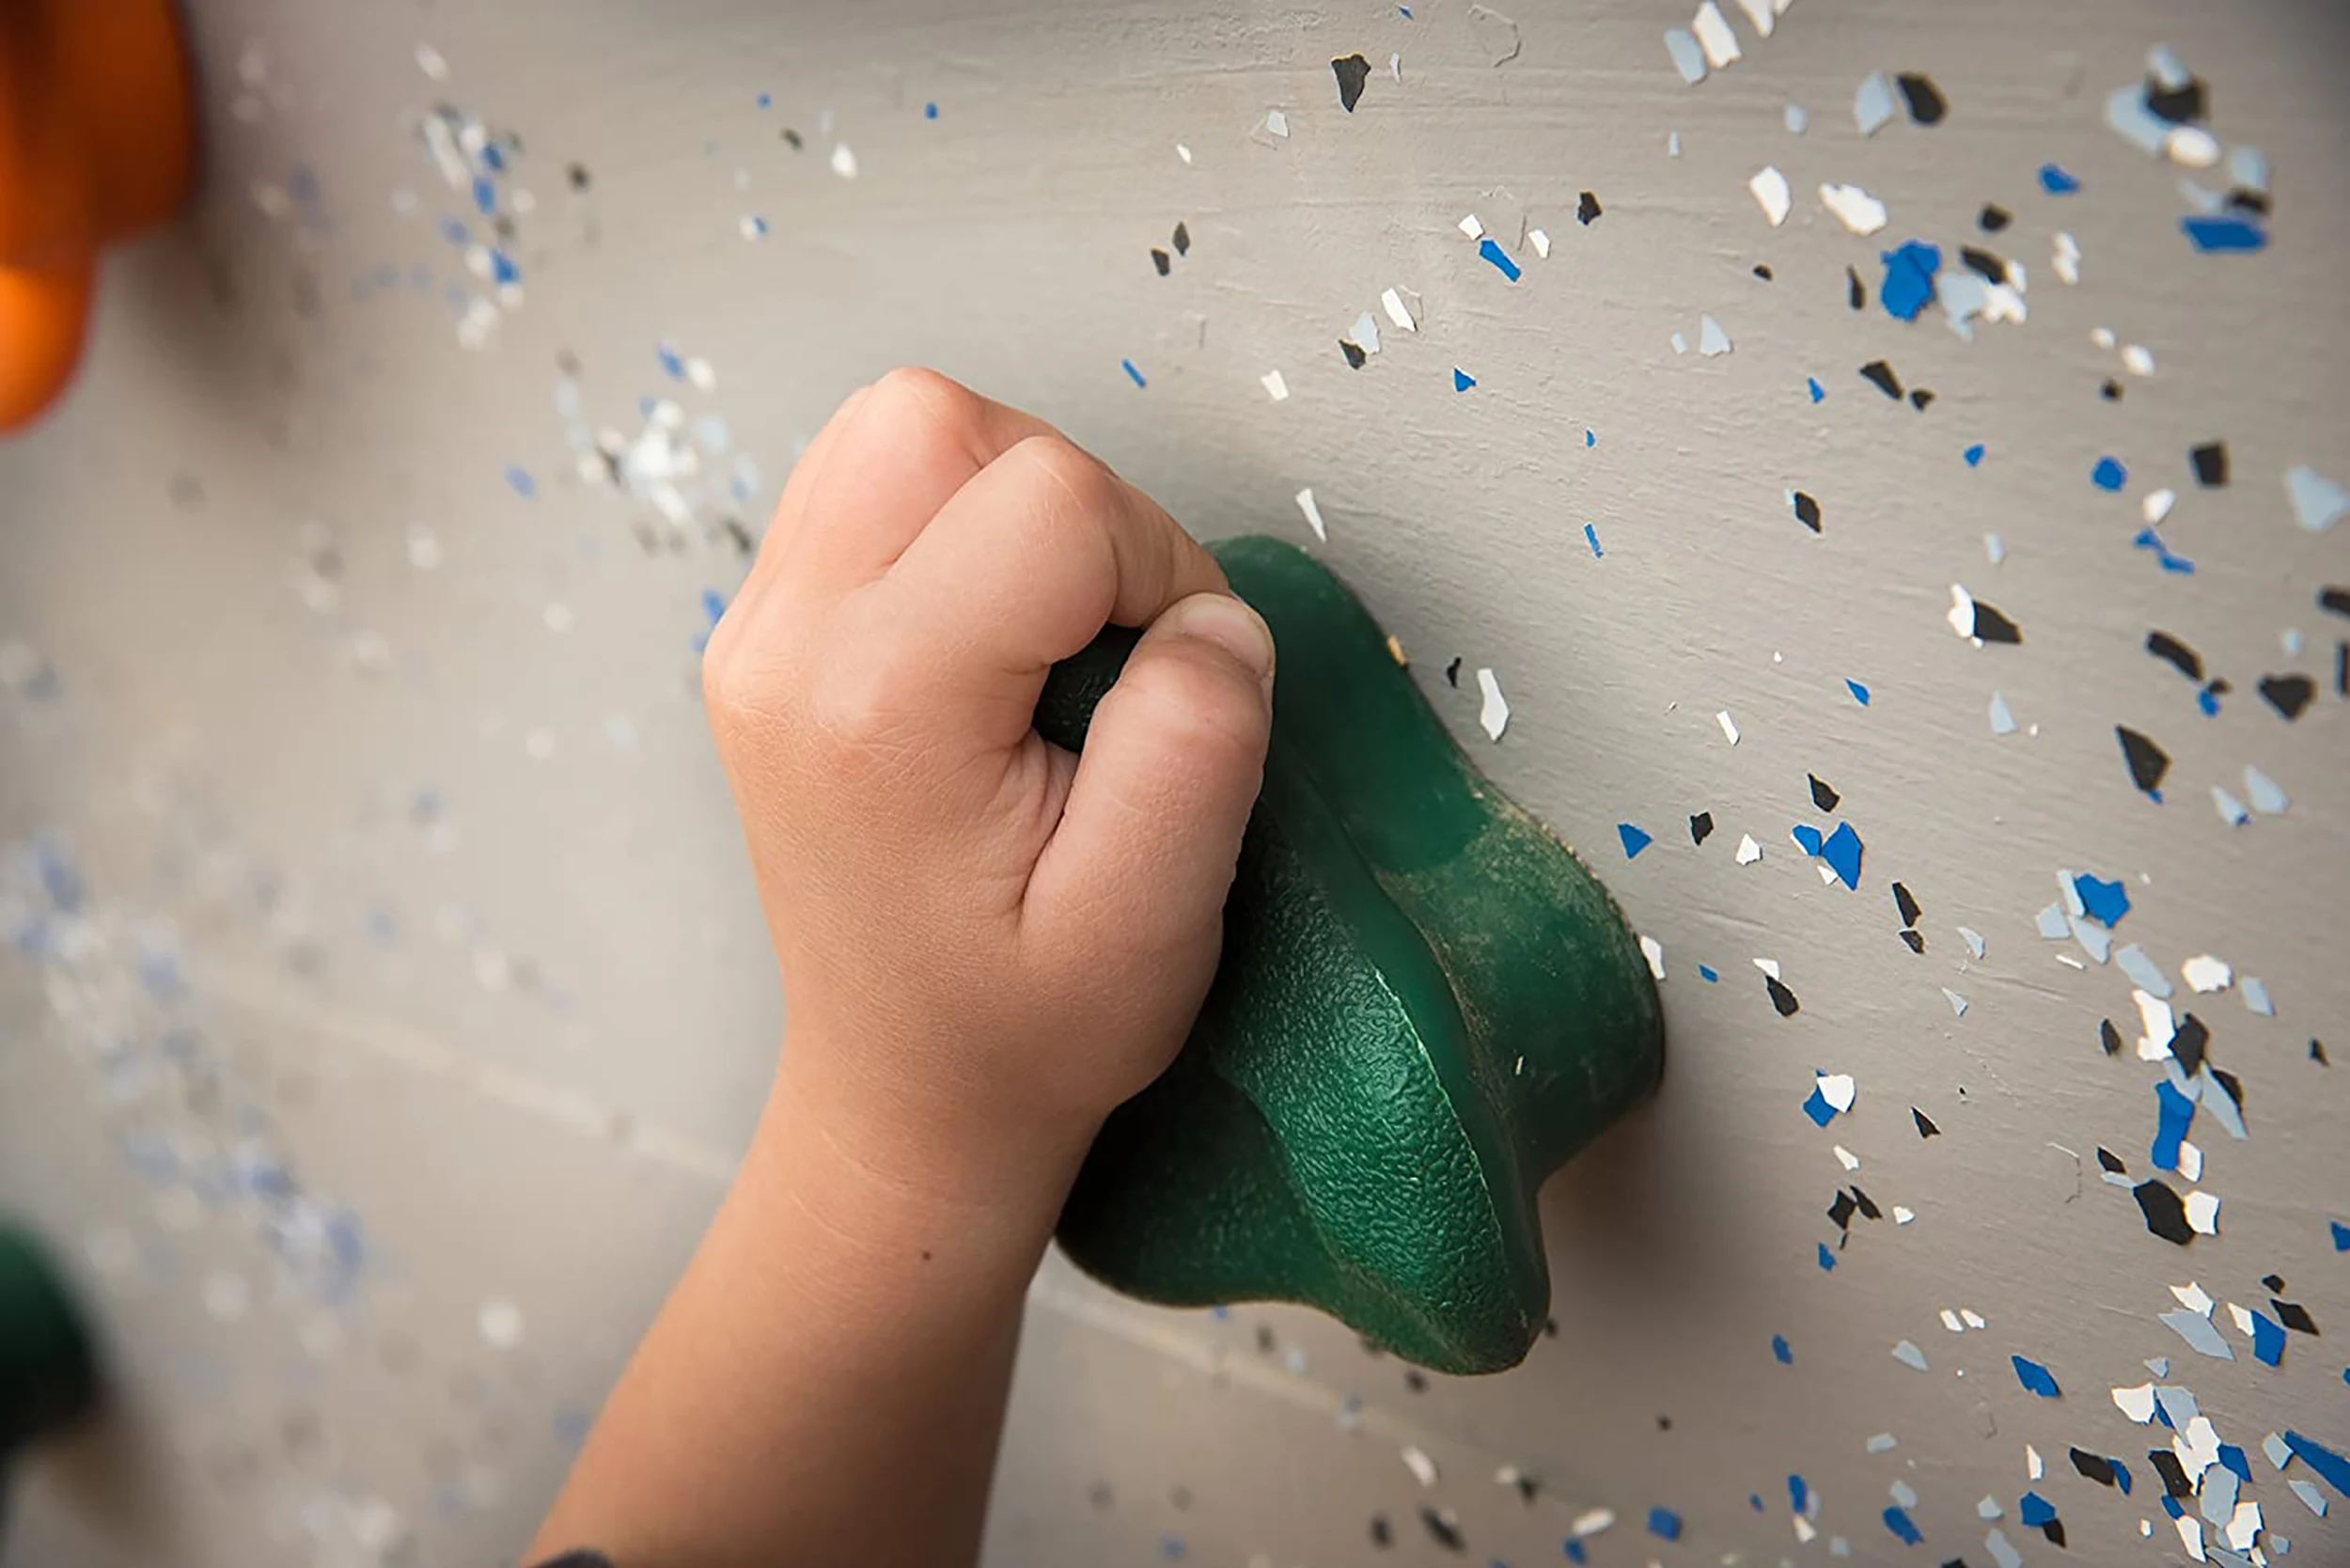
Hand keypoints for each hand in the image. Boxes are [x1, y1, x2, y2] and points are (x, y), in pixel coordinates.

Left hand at [702, 368, 1275, 1195]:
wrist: (904, 1090)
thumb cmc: (1024, 1026)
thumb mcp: (1151, 923)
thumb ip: (1198, 743)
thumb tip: (1208, 616)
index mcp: (877, 711)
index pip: (1050, 498)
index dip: (1154, 565)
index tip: (1161, 682)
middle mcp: (784, 646)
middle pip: (942, 419)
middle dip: (1069, 500)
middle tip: (1101, 643)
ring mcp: (754, 629)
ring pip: (899, 423)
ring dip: (1009, 495)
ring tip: (1046, 635)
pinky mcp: (764, 626)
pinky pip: (866, 477)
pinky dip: (954, 516)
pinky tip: (989, 631)